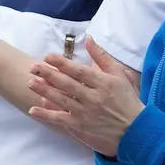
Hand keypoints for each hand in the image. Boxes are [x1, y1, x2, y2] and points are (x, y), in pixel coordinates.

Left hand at [26, 36, 143, 156]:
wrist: (134, 126)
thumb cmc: (126, 97)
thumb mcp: (118, 73)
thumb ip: (101, 56)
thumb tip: (88, 38)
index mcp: (103, 83)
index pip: (79, 72)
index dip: (62, 64)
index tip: (48, 56)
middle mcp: (93, 98)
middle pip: (67, 85)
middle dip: (49, 75)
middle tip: (33, 67)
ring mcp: (86, 113)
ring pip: (62, 100)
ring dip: (45, 91)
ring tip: (30, 82)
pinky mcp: (81, 125)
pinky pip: (61, 120)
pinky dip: (47, 115)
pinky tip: (33, 110)